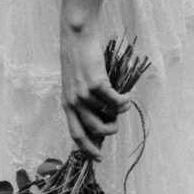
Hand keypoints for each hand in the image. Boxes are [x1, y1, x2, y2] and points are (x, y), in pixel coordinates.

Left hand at [60, 0, 129, 160]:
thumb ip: (84, 99)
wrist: (76, 34)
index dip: (87, 149)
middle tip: (115, 128)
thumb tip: (102, 115)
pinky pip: (115, 101)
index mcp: (66, 103)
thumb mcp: (75, 81)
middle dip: (107, 134)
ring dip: (117, 117)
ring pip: (106, 116)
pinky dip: (124, 101)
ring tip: (122, 110)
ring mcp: (84, 93)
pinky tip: (127, 96)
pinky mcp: (96, 83)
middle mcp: (73, 101)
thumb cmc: (78, 57)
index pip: (75, 134)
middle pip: (92, 130)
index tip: (98, 158)